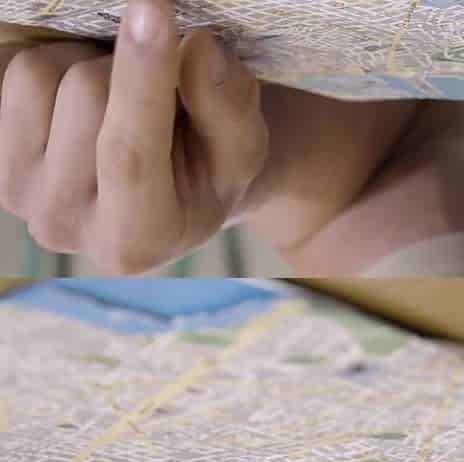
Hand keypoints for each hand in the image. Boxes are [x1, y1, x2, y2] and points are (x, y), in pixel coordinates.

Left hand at [0, 0, 267, 273]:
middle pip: (84, 95)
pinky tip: (81, 99)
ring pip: (35, 76)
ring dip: (85, 61)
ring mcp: (17, 193)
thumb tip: (199, 47)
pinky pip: (3, 73)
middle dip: (128, 66)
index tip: (155, 8)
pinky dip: (50, 65)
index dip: (143, 78)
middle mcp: (65, 225)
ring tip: (119, 93)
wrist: (166, 190)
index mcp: (137, 239)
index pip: (130, 155)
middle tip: (160, 81)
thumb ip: (228, 108)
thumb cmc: (210, 170)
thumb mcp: (242, 150)